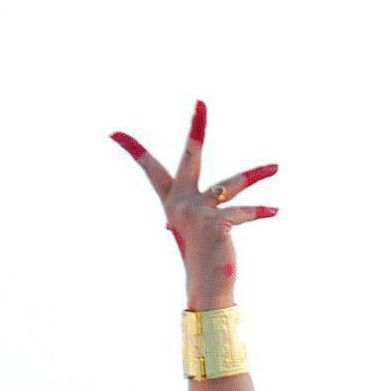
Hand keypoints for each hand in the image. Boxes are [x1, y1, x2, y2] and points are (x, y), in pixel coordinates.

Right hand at [110, 101, 282, 306]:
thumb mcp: (196, 228)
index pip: (150, 170)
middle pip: (189, 157)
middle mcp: (180, 203)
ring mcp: (197, 212)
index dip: (132, 150)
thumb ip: (203, 206)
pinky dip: (260, 212)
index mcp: (171, 202)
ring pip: (232, 183)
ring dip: (257, 174)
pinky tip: (275, 211)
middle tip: (201, 102)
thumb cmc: (203, 257)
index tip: (113, 133)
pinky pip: (243, 212)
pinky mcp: (216, 223)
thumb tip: (220, 193)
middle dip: (197, 128)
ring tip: (277, 167)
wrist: (206, 288)